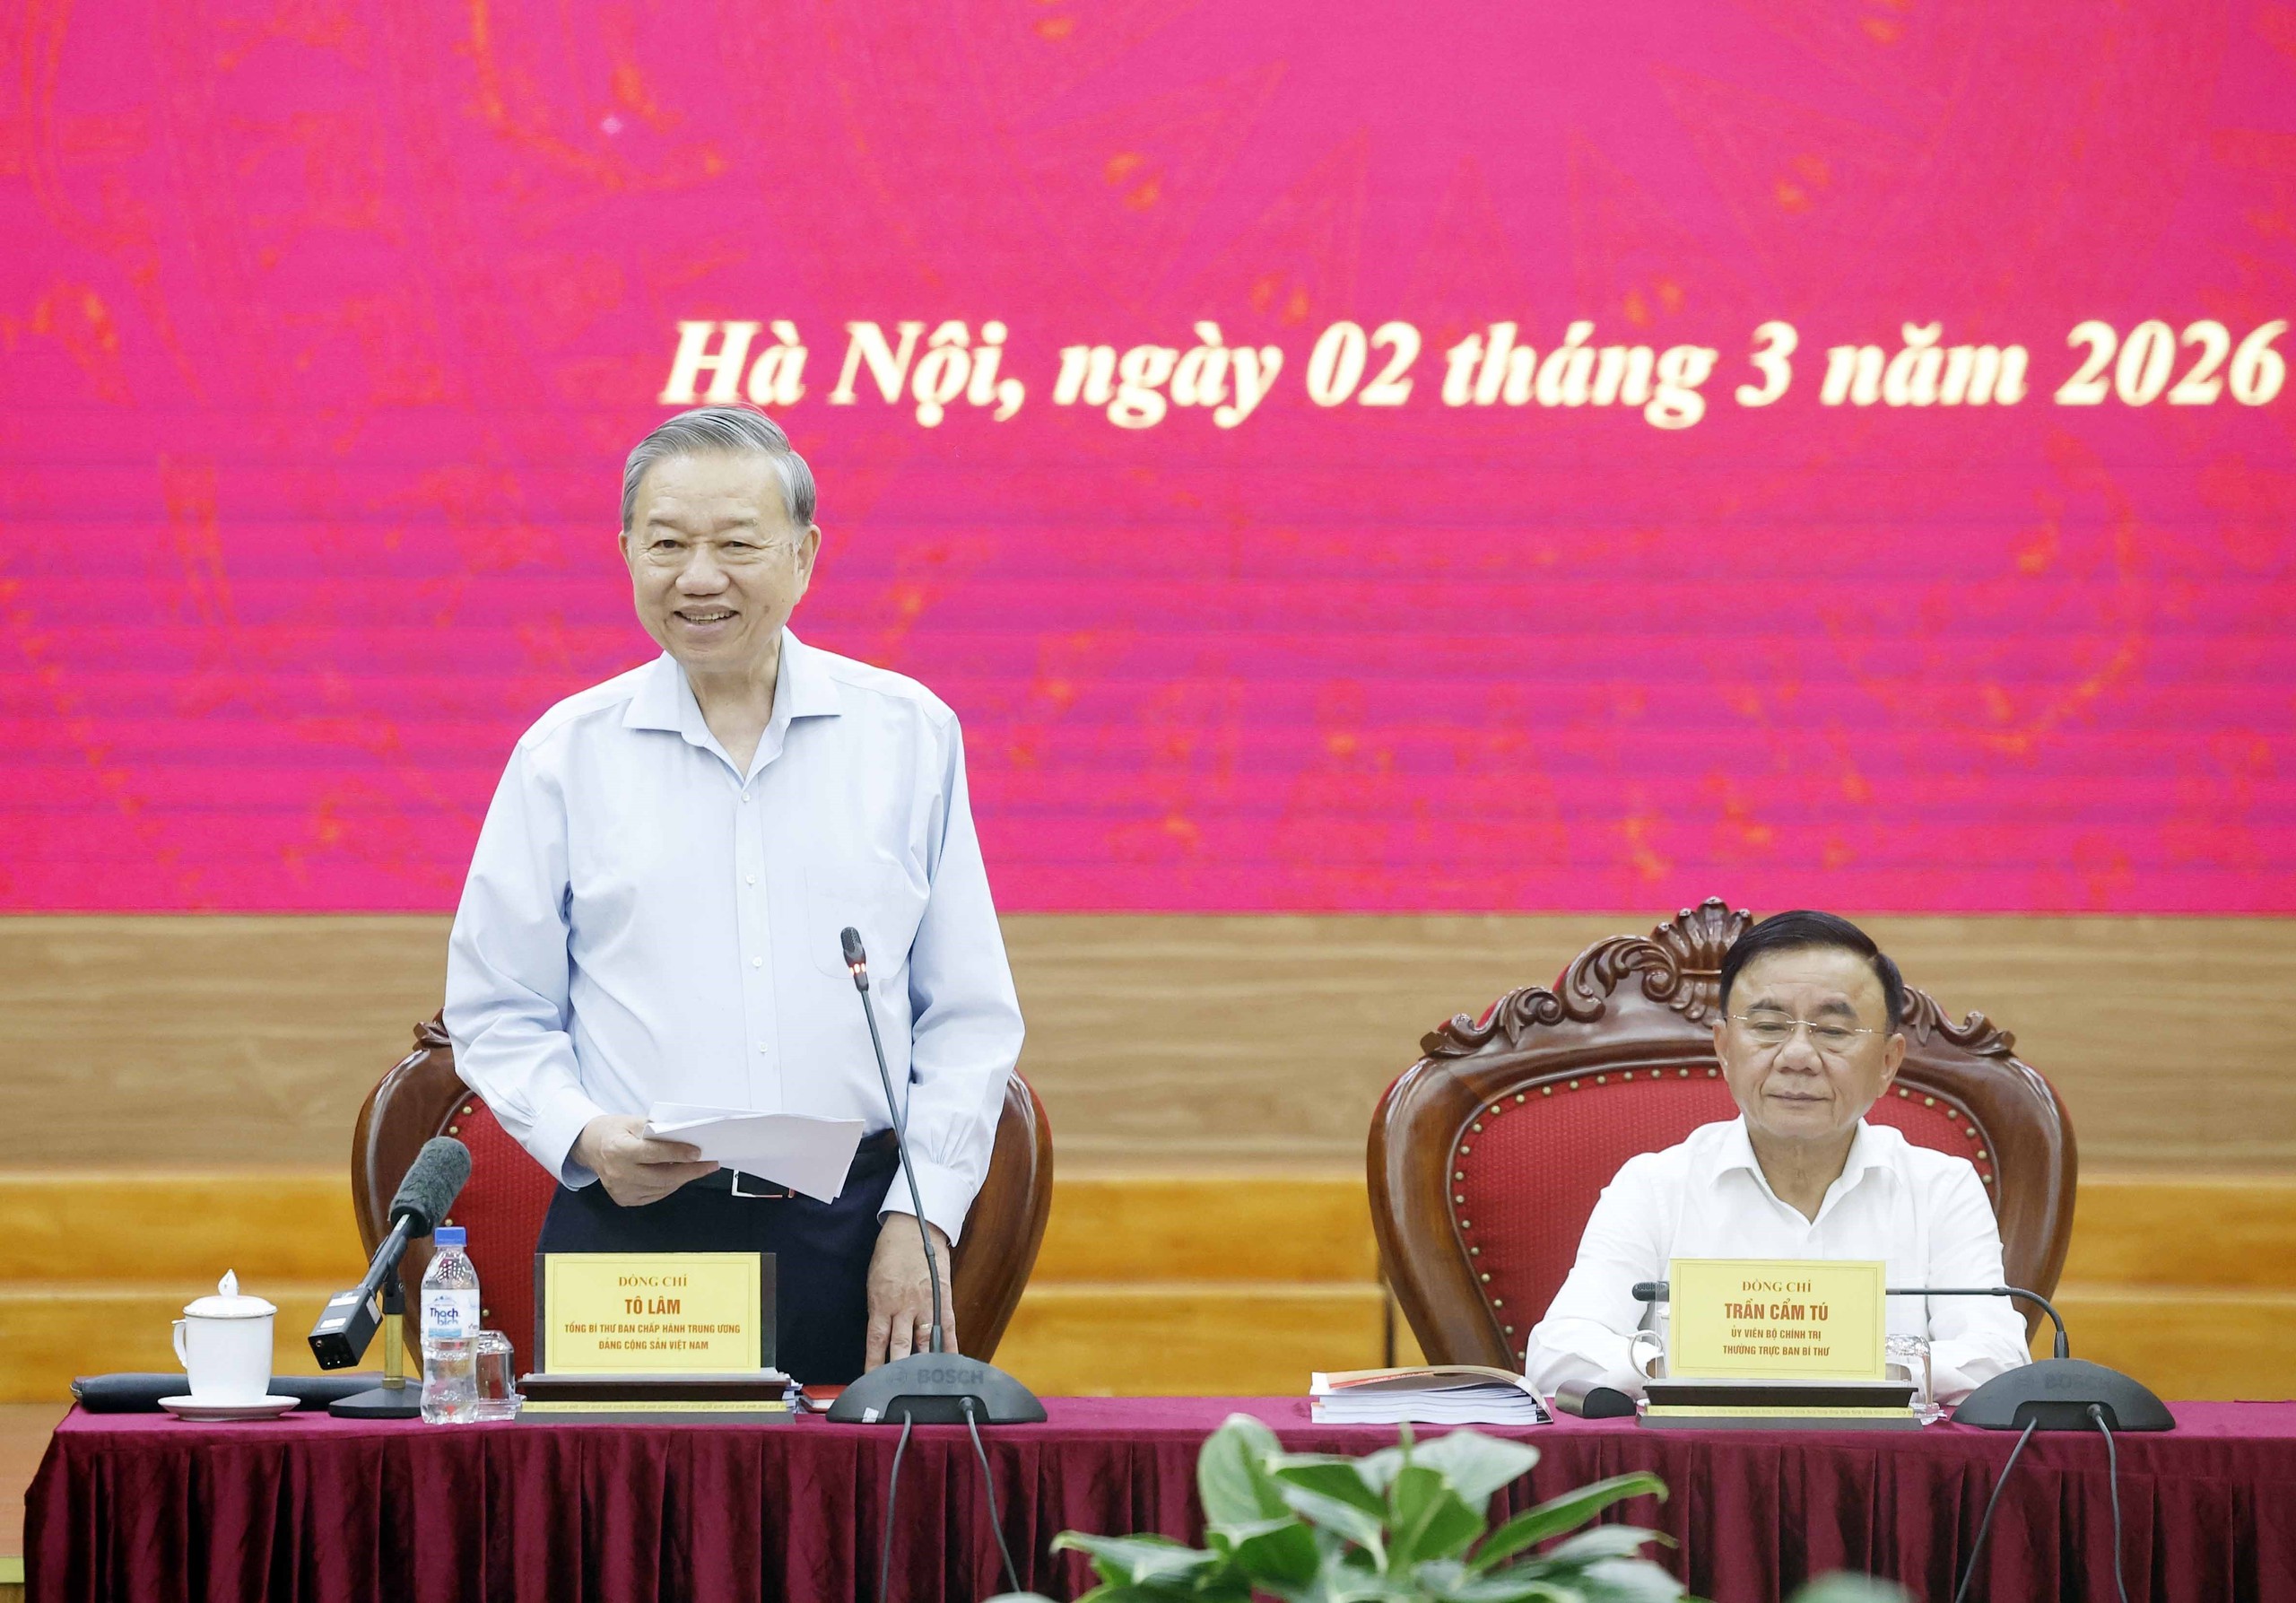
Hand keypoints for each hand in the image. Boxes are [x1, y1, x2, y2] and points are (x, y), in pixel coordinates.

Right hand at [572, 1114, 717, 1206]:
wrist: (591, 1146)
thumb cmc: (614, 1131)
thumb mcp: (633, 1121)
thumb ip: (656, 1129)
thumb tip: (684, 1135)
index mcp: (618, 1149)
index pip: (653, 1153)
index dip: (677, 1153)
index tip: (697, 1153)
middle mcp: (618, 1172)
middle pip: (661, 1176)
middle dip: (690, 1171)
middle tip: (709, 1165)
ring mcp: (620, 1189)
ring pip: (661, 1188)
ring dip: (682, 1178)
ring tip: (697, 1168)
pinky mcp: (624, 1199)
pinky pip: (655, 1195)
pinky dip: (669, 1185)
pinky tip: (678, 1175)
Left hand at [865, 1212, 956, 1369]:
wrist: (913, 1229)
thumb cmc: (889, 1253)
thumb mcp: (874, 1282)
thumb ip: (878, 1310)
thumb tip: (880, 1335)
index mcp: (882, 1303)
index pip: (876, 1341)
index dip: (873, 1364)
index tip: (870, 1381)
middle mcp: (904, 1307)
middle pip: (901, 1346)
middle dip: (898, 1369)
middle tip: (896, 1389)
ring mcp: (926, 1305)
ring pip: (924, 1341)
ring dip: (922, 1363)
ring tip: (921, 1383)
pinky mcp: (943, 1300)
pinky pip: (948, 1329)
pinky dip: (949, 1348)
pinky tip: (950, 1363)